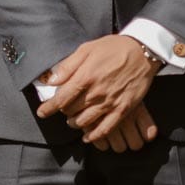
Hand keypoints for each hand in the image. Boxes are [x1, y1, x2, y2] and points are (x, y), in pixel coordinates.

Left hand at [35, 35, 159, 143]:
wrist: (143, 51)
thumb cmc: (114, 47)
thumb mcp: (87, 48)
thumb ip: (68, 66)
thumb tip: (52, 80)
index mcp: (86, 77)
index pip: (61, 98)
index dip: (48, 108)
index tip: (41, 112)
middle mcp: (96, 92)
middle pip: (71, 111)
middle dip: (63, 112)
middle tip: (63, 109)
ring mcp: (110, 103)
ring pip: (86, 122)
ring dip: (75, 123)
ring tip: (73, 120)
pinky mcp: (123, 109)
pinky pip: (106, 129)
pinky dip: (94, 135)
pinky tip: (88, 136)